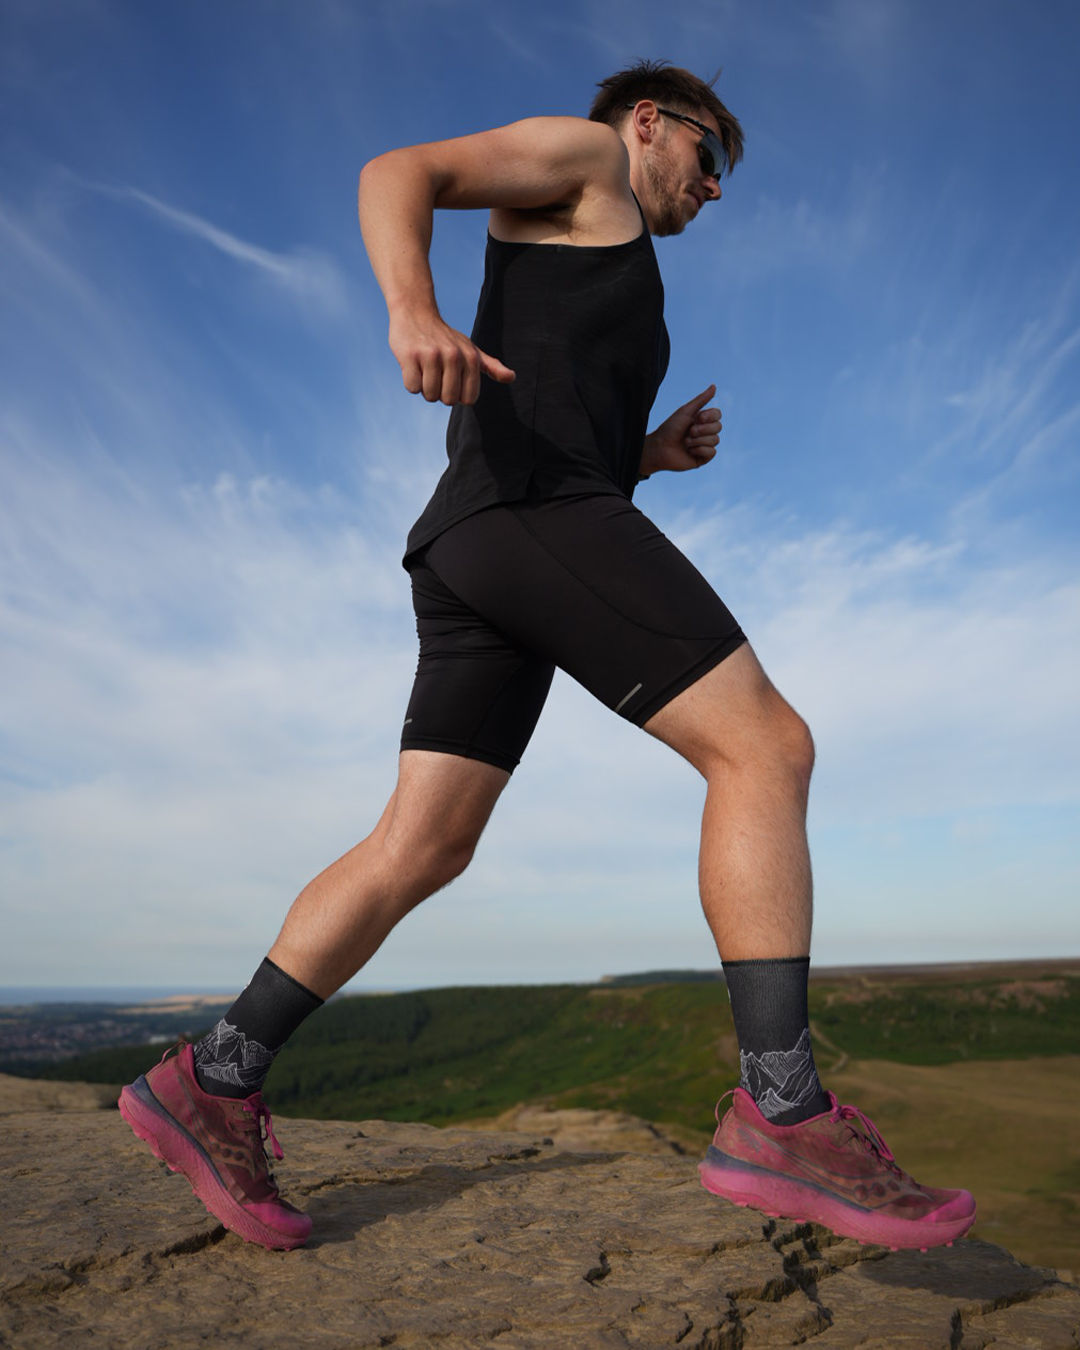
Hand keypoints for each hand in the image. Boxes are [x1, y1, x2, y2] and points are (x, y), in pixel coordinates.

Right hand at [389, 310, 514, 405]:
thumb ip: (491, 366)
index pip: (468, 399)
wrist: (416, 313)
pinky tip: (413, 364)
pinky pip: (412, 387)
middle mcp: (453, 356)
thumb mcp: (471, 349)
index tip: (452, 377)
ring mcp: (431, 355)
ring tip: (424, 367)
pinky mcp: (409, 356)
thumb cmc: (445, 338)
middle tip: (436, 373)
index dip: (457, 394)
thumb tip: (512, 377)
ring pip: (430, 395)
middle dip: (440, 392)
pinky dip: (411, 381)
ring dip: (425, 387)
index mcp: (470, 358)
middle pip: (448, 400)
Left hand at [639, 385, 721, 477]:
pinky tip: (690, 451)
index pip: (718, 415)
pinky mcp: (703, 458)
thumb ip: (701, 400)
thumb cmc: (670, 428)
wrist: (659, 448)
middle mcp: (705, 433)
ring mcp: (705, 445)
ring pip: (715, 440)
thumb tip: (714, 386)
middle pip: (718, 427)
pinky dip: (700, 449)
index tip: (698, 418)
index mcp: (702, 421)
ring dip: (698, 440)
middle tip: (689, 431)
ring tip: (685, 442)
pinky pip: (712, 452)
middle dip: (702, 429)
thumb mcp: (685, 411)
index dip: (710, 416)